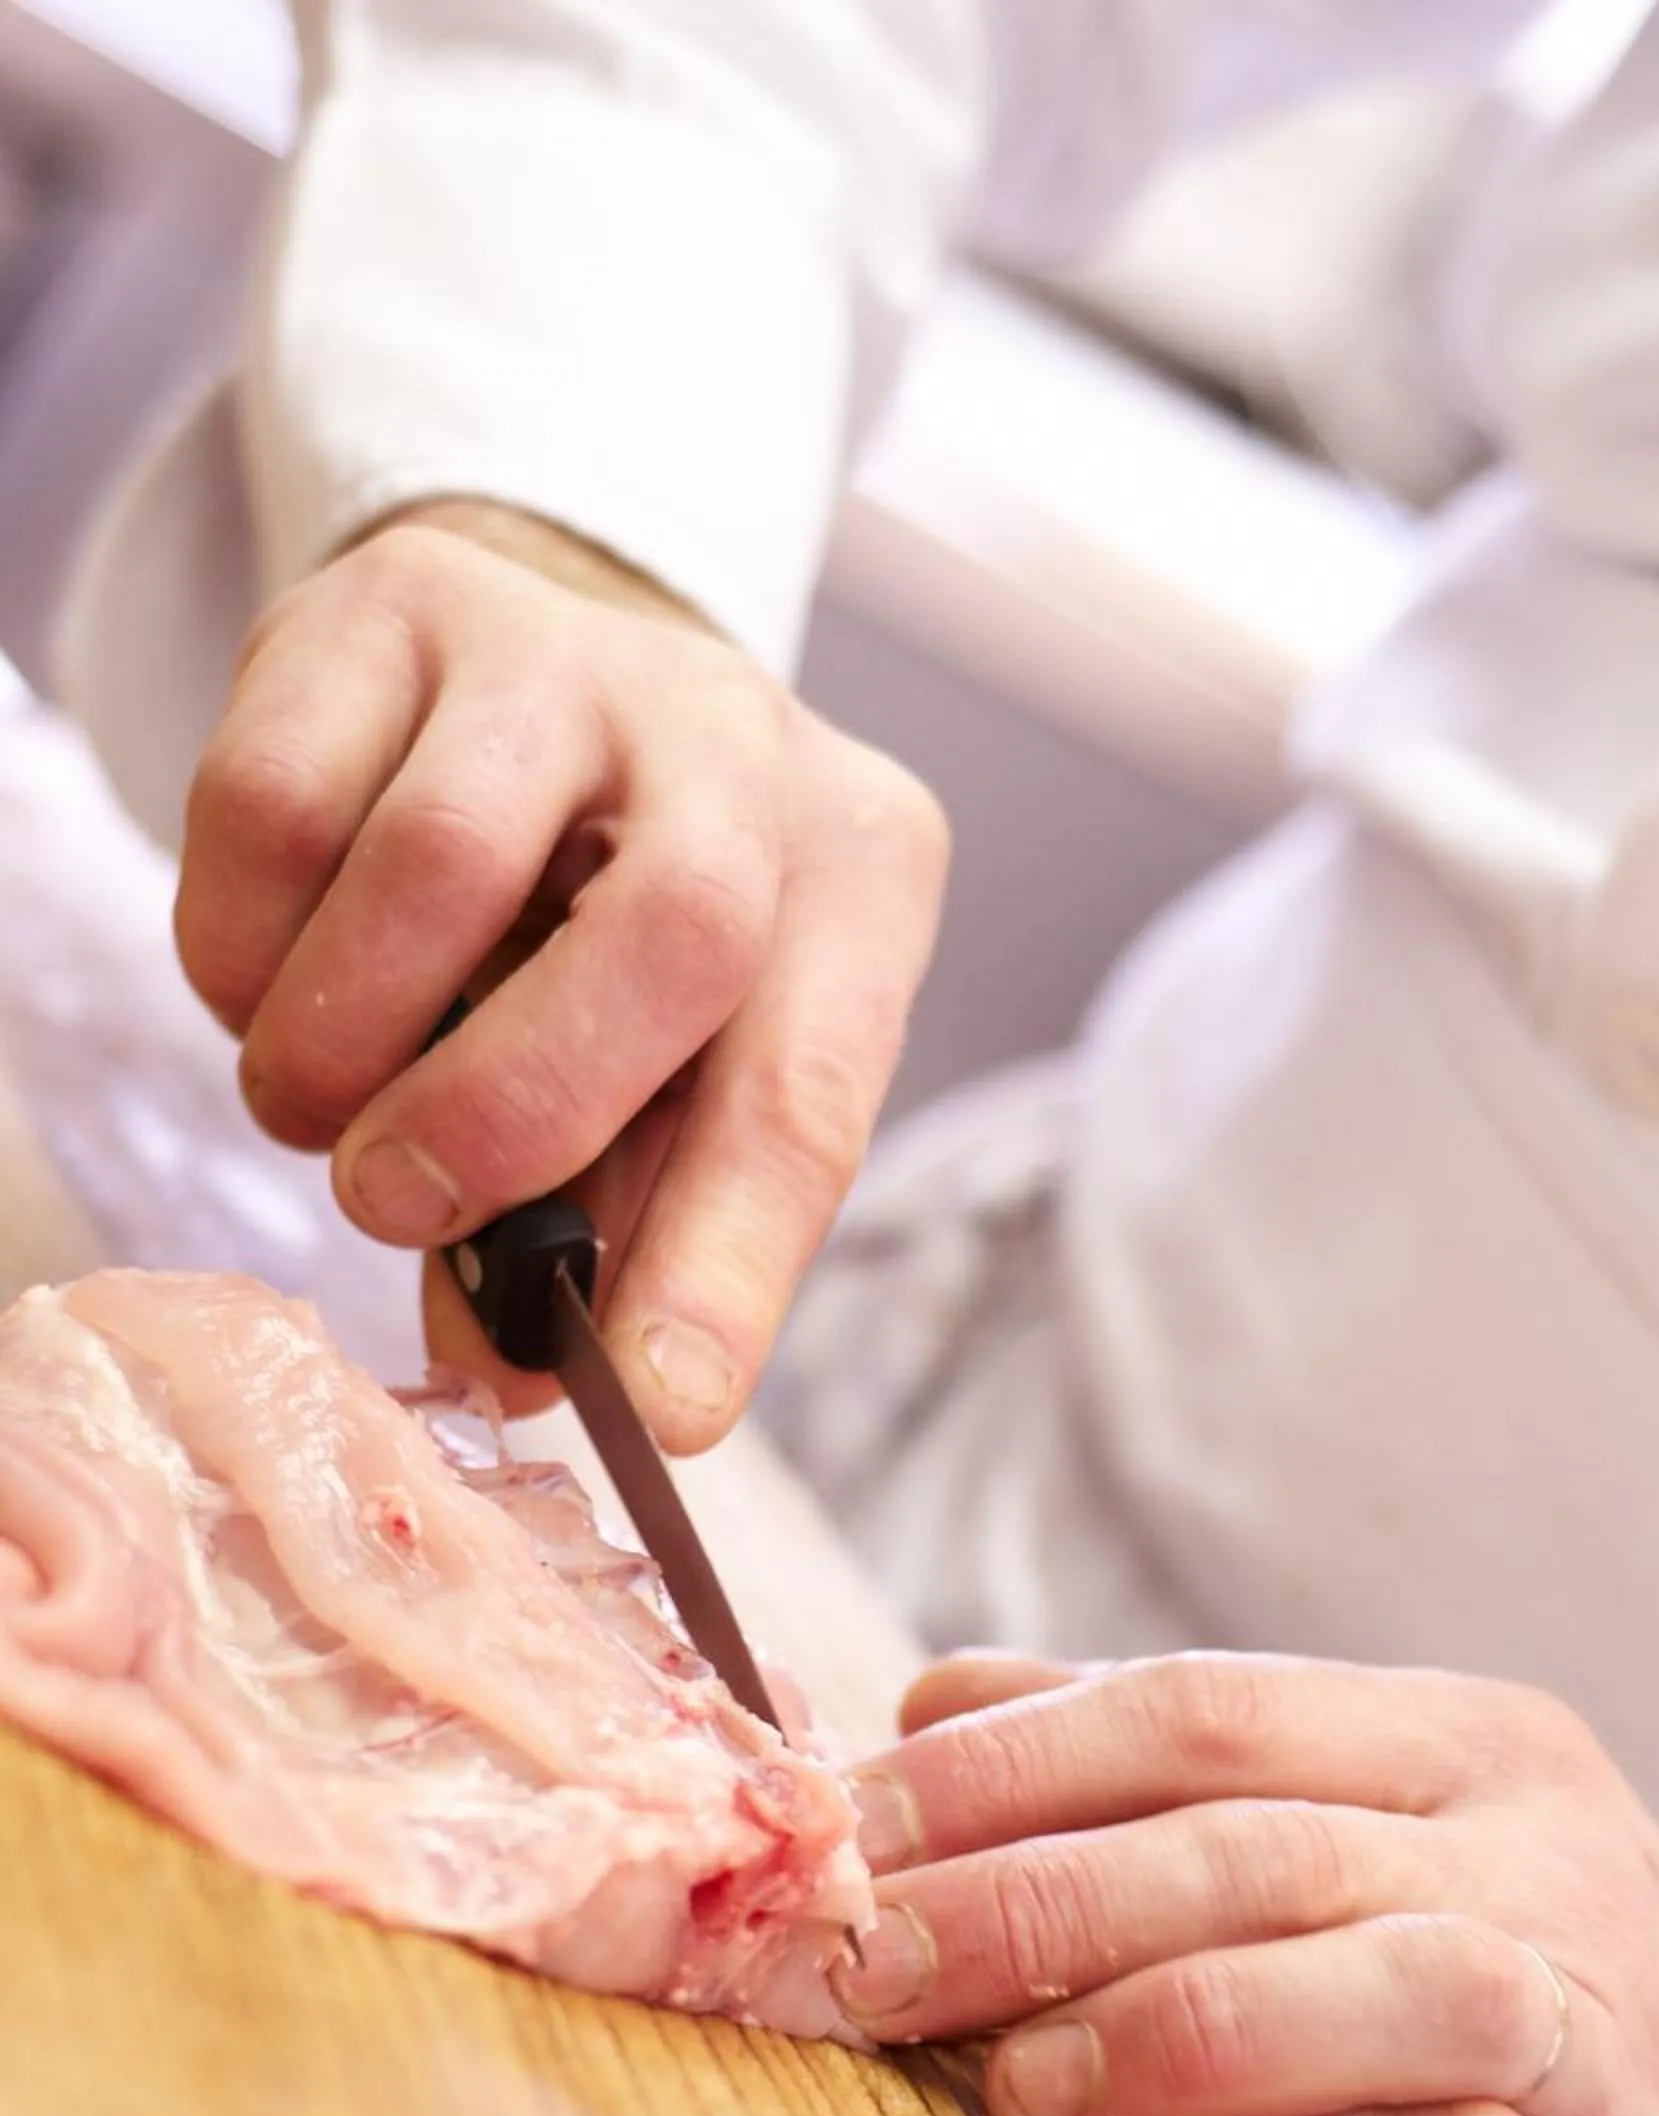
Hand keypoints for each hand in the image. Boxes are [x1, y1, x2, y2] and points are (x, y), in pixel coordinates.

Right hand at [173, 499, 950, 1443]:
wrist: (517, 684)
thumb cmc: (610, 930)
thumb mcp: (666, 1074)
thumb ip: (615, 1226)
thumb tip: (507, 1372)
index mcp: (852, 878)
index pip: (812, 1092)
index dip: (728, 1266)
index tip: (654, 1401)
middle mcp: (739, 738)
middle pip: (674, 932)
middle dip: (515, 1116)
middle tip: (396, 1208)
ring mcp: (566, 652)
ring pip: (440, 865)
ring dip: (341, 1046)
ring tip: (321, 1108)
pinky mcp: (390, 607)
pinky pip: (278, 805)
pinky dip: (243, 951)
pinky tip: (269, 989)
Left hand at [835, 1652, 1658, 2115]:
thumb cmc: (1544, 2021)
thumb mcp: (1385, 1851)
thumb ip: (1171, 1781)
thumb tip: (936, 1707)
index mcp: (1464, 1745)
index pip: (1198, 1708)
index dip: (996, 1767)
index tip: (833, 1834)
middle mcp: (1540, 1860)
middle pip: (1246, 1839)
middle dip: (1020, 1897)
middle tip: (859, 1966)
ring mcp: (1595, 2034)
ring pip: (1367, 1981)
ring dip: (1158, 2029)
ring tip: (1012, 2093)